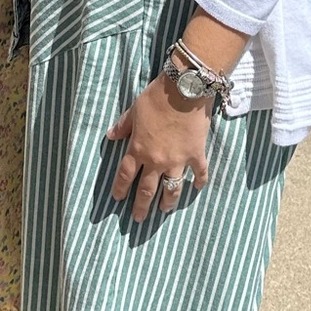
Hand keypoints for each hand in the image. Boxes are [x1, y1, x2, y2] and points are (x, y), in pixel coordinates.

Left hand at [107, 73, 211, 221]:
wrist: (184, 91)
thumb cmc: (156, 98)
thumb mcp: (134, 110)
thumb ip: (123, 126)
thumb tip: (111, 136)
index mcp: (138, 149)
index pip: (126, 175)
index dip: (121, 189)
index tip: (118, 199)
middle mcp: (156, 160)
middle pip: (147, 190)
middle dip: (141, 206)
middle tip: (139, 219)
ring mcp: (178, 160)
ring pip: (171, 189)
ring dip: (168, 202)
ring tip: (165, 210)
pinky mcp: (196, 155)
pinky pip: (199, 173)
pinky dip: (199, 181)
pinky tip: (197, 188)